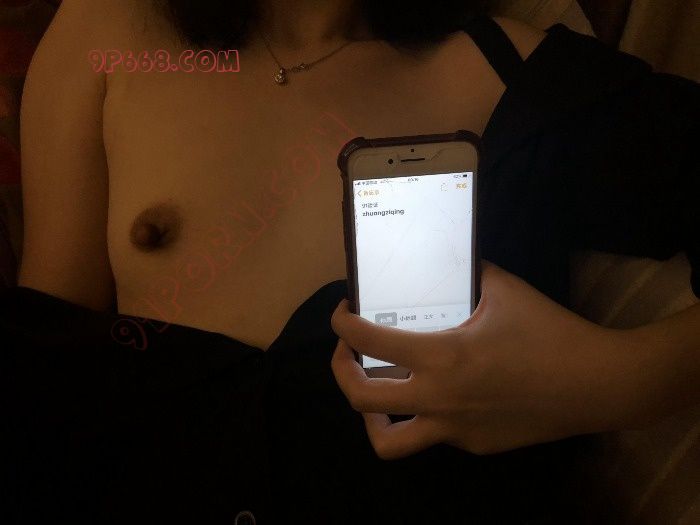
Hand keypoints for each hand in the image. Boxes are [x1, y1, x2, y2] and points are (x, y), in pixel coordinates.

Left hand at [331, 261, 662, 458]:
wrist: (597, 386)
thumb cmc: (550, 333)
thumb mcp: (504, 290)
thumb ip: (470, 274)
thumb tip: (453, 260)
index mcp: (441, 356)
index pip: (366, 340)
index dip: (341, 324)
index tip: (343, 313)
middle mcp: (437, 398)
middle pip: (359, 399)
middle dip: (340, 370)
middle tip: (347, 351)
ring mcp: (453, 429)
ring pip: (388, 440)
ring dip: (371, 415)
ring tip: (379, 390)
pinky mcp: (473, 445)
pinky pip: (434, 432)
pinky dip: (426, 411)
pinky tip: (447, 391)